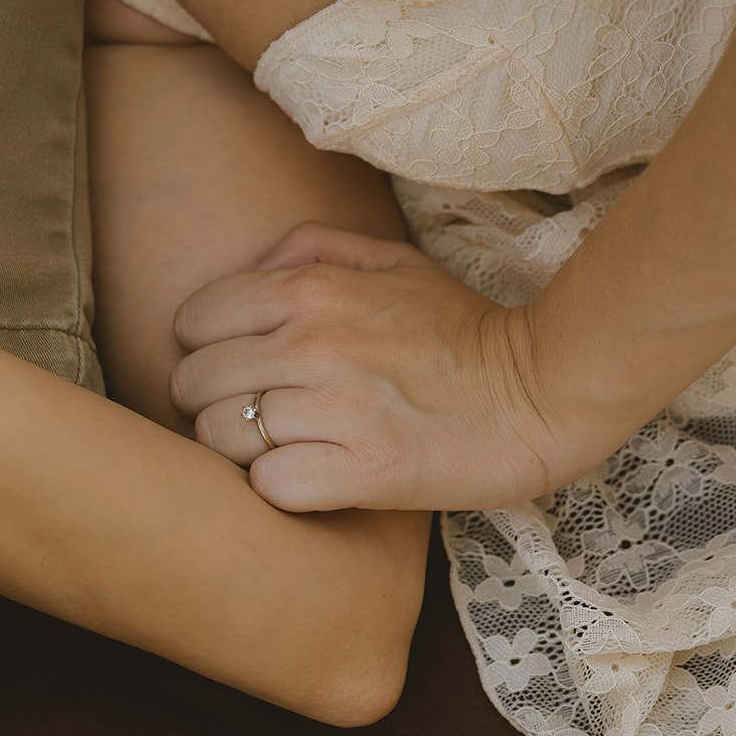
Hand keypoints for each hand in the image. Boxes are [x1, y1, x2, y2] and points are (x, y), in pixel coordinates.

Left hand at [170, 222, 559, 511]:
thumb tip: (254, 266)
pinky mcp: (364, 471)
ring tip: (283, 447)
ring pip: (221, 438)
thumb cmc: (463, 329)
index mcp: (312, 289)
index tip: (237, 367)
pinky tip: (310, 477)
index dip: (206, 348)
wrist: (542, 391)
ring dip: (242, 450)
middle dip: (212, 402)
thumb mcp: (393, 260)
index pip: (193, 320)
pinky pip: (268, 486)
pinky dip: (280, 488)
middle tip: (253, 415)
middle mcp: (313, 344)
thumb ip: (313, 246)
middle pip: (194, 383)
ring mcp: (337, 409)